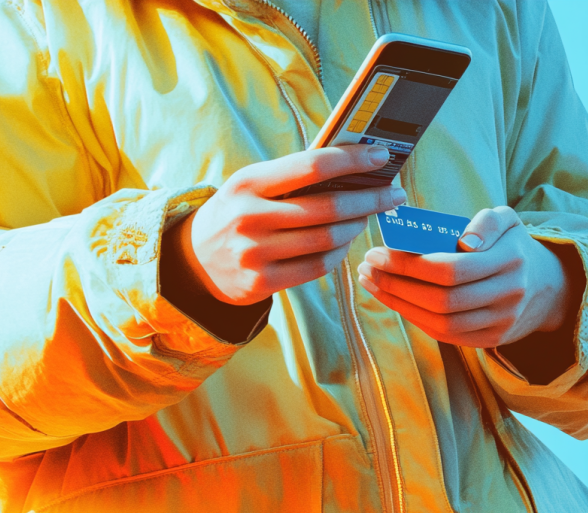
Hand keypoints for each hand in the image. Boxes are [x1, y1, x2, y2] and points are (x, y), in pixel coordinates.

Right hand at [172, 145, 405, 305]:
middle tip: (393, 194)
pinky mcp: (261, 283)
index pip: (311, 166)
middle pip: (327, 207)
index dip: (351, 160)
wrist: (193, 261)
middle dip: (369, 199)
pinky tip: (345, 241)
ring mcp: (254, 253)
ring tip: (367, 216)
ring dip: (356, 226)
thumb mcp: (250, 186)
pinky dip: (338, 253)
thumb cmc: (235, 213)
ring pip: (326, 239)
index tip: (381, 155)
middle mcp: (249, 217)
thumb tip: (350, 164)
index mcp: (247, 183)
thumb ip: (291, 177)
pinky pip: (317, 267)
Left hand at [356, 206, 579, 347]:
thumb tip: (465, 241)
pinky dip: (414, 318)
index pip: (451, 269)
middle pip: (442, 299)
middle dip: (396, 284)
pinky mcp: (490, 340)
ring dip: (399, 304)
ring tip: (371, 282)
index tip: (377, 253)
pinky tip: (393, 299)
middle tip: (367, 268)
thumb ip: (486, 222)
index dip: (409, 265)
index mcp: (510, 261)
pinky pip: (445, 334)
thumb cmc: (511, 246)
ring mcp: (500, 322)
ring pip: (440, 322)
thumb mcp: (507, 220)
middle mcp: (508, 295)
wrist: (546, 287)